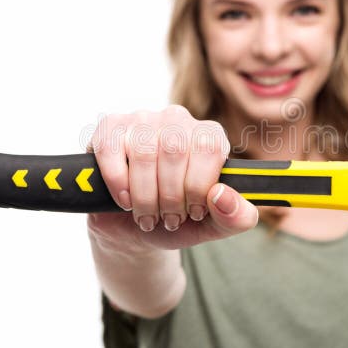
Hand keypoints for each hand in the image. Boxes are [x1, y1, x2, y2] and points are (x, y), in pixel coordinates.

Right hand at [85, 105, 258, 253]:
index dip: (199, 186)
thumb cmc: (176, 219)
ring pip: (143, 151)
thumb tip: (222, 195)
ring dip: (144, 194)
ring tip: (147, 215)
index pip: (209, 147)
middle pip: (175, 149)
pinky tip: (125, 199)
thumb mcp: (213, 226)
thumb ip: (236, 217)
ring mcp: (142, 119)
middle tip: (167, 219)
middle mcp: (177, 120)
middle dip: (170, 196)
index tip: (193, 213)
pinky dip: (117, 181)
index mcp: (209, 136)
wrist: (132, 229)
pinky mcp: (110, 127)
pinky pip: (111, 147)